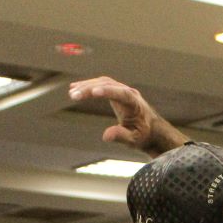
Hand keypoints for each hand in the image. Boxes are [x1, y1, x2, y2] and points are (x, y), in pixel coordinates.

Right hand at [68, 76, 184, 156]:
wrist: (151, 130)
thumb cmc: (143, 135)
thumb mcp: (134, 140)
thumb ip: (121, 136)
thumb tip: (105, 136)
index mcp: (134, 103)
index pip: (121, 93)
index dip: (108, 91)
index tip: (94, 92)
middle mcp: (128, 93)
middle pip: (108, 85)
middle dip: (90, 89)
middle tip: (73, 96)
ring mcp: (122, 90)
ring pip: (103, 83)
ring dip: (87, 86)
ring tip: (71, 93)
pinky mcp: (116, 92)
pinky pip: (101, 85)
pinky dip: (89, 86)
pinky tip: (75, 88)